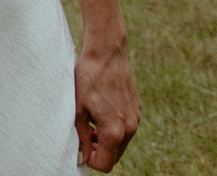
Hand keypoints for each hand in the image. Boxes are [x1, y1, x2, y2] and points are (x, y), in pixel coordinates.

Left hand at [74, 41, 137, 169]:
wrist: (106, 52)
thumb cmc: (88, 79)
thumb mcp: (78, 110)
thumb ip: (81, 138)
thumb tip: (82, 159)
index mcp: (114, 131)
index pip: (105, 164)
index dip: (90, 159)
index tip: (81, 145)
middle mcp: (130, 127)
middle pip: (114, 156)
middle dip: (99, 150)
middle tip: (85, 132)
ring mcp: (136, 118)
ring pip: (120, 142)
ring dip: (106, 138)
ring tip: (91, 120)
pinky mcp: (137, 109)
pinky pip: (126, 127)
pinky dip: (114, 126)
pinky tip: (102, 109)